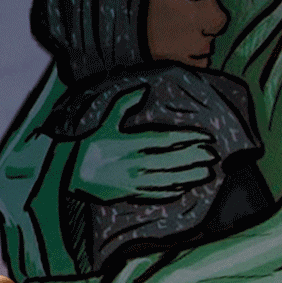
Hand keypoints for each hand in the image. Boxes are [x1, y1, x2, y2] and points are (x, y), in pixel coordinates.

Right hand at [65, 89, 213, 203]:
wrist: (69, 172)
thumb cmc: (89, 145)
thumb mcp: (105, 121)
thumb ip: (124, 103)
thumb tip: (143, 89)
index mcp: (132, 143)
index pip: (167, 139)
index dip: (189, 138)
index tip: (205, 137)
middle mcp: (136, 162)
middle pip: (173, 160)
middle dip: (195, 157)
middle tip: (212, 155)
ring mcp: (134, 180)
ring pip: (169, 178)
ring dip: (190, 175)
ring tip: (206, 172)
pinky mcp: (130, 194)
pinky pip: (156, 194)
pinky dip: (172, 191)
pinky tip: (184, 188)